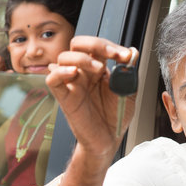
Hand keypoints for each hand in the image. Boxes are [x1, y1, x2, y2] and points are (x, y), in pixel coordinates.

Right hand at [46, 36, 137, 157]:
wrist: (108, 140)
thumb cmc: (116, 117)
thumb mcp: (129, 91)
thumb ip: (130, 72)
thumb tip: (133, 52)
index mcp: (98, 69)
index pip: (97, 46)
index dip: (111, 46)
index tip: (126, 56)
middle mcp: (83, 73)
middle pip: (77, 44)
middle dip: (95, 44)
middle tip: (112, 55)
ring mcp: (72, 85)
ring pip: (64, 57)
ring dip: (82, 57)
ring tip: (98, 68)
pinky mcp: (64, 98)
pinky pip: (52, 80)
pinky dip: (60, 72)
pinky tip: (74, 73)